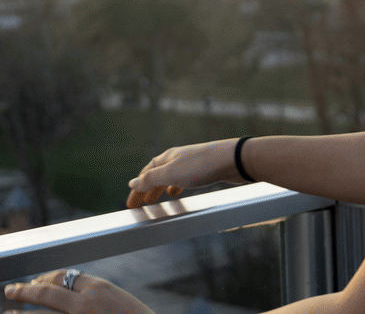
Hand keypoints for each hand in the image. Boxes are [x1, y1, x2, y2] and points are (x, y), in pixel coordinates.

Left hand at [4, 271, 149, 313]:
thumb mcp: (116, 299)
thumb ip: (93, 294)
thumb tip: (68, 292)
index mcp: (97, 288)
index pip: (62, 277)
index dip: (44, 278)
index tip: (34, 282)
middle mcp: (85, 304)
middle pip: (46, 293)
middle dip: (25, 292)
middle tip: (10, 291)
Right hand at [125, 138, 240, 207]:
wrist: (233, 159)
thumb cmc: (202, 165)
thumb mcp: (172, 174)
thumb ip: (151, 179)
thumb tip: (132, 183)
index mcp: (167, 157)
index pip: (146, 173)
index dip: (137, 189)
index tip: (131, 204)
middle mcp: (177, 158)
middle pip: (156, 175)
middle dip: (146, 190)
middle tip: (139, 205)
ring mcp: (191, 163)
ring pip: (169, 177)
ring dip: (159, 189)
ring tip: (155, 201)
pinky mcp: (204, 170)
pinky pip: (182, 180)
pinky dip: (175, 187)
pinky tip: (177, 193)